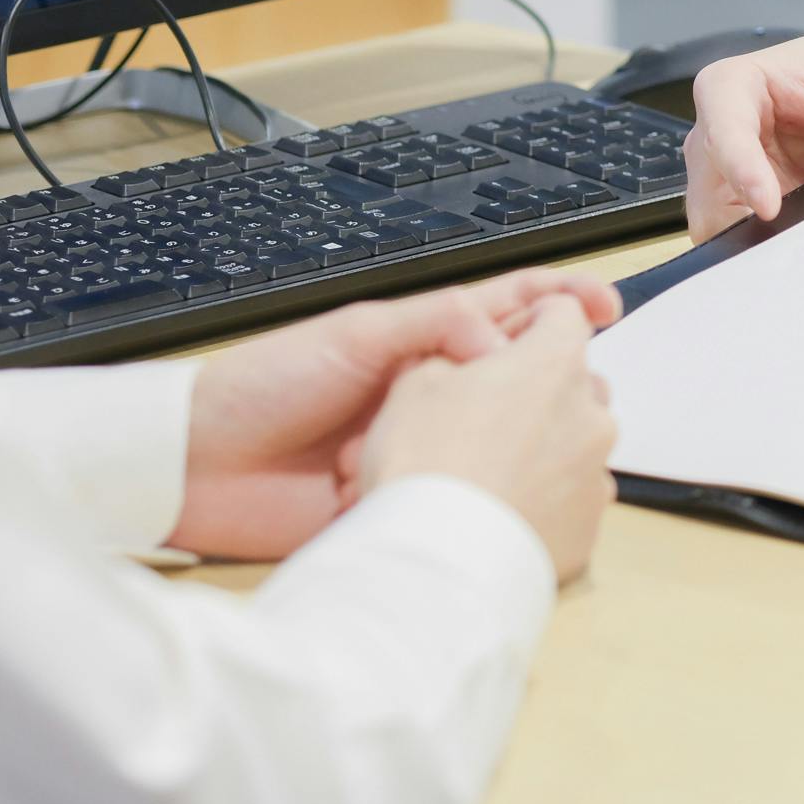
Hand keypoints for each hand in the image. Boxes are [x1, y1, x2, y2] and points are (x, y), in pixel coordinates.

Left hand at [174, 270, 623, 559]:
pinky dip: (470, 494)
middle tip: (578, 389)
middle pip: (514, 380)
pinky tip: (494, 495)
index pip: (508, 311)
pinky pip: (452, 495)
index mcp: (422, 341)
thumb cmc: (265, 385)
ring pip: (491, 442)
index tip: (606, 306)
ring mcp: (418, 449)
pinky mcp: (400, 500)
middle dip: (551, 382)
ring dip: (512, 443)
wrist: (196, 466)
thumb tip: (504, 339)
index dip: (562, 303)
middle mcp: (430, 394)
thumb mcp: (356, 335)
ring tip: (539, 443)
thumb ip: (435, 326)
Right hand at [684, 13, 803, 235]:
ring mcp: (734, 171)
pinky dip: (771, 249)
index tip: (769, 207)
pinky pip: (749, 235)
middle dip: (740, 221)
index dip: (740, 171)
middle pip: (707, 190)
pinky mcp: (755, 200)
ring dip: (755, 242)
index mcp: (733, 85)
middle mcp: (721, 131)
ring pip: (719, 222)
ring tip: (803, 253)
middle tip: (788, 250)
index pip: (722, 131)